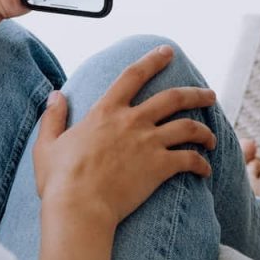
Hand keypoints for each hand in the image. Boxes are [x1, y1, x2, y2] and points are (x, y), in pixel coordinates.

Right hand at [32, 45, 217, 228]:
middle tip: (209, 94)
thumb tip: (55, 95)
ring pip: (188, 127)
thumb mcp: (47, 144)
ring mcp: (148, 143)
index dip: (153, 60)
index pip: (133, 75)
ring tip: (212, 138)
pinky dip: (202, 163)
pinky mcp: (160, 167)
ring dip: (204, 131)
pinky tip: (206, 169)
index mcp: (106, 111)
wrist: (79, 207)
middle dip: (196, 93)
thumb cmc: (60, 179)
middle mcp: (132, 121)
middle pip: (173, 97)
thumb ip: (53, 117)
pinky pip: (190, 160)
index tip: (167, 51)